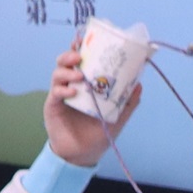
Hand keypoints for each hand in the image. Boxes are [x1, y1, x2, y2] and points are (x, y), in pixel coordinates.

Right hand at [41, 48, 136, 168]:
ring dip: (68, 71)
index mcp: (87, 83)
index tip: (85, 38)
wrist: (83, 154)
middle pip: (66, 62)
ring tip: (80, 76)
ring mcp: (62, 93)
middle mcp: (73, 85)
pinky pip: (55, 92)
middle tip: (80, 55)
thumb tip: (139, 85)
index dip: (82, 48)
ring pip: (58, 73)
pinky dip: (63, 89)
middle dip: (71, 54)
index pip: (83, 61)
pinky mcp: (53, 105)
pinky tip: (73, 92)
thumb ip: (128, 102)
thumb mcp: (118, 117)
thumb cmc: (98, 133)